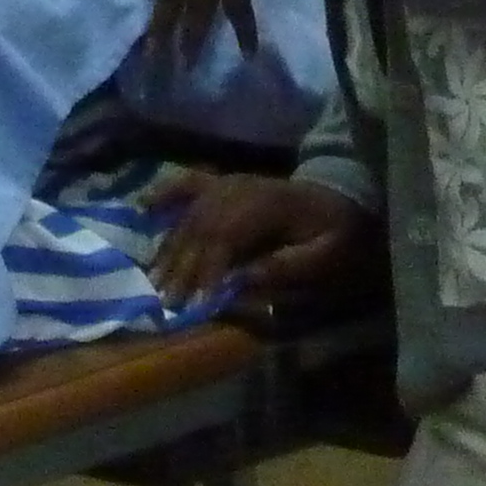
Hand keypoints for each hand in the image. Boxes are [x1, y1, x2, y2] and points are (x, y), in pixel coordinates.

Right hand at [146, 170, 375, 314]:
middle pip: (201, 228)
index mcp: (267, 204)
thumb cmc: (337, 232)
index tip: (198, 302)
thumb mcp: (329, 254)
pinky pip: (187, 185)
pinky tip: (143, 209)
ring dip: (170, 247)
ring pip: (189, 215)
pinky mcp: (223, 183)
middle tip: (168, 301)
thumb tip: (244, 280)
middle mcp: (239, 189)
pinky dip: (164, 195)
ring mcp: (228, 183)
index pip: (226, 236)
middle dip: (183, 267)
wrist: (342, 196)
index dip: (209, 270)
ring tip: (155, 280)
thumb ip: (290, 266)